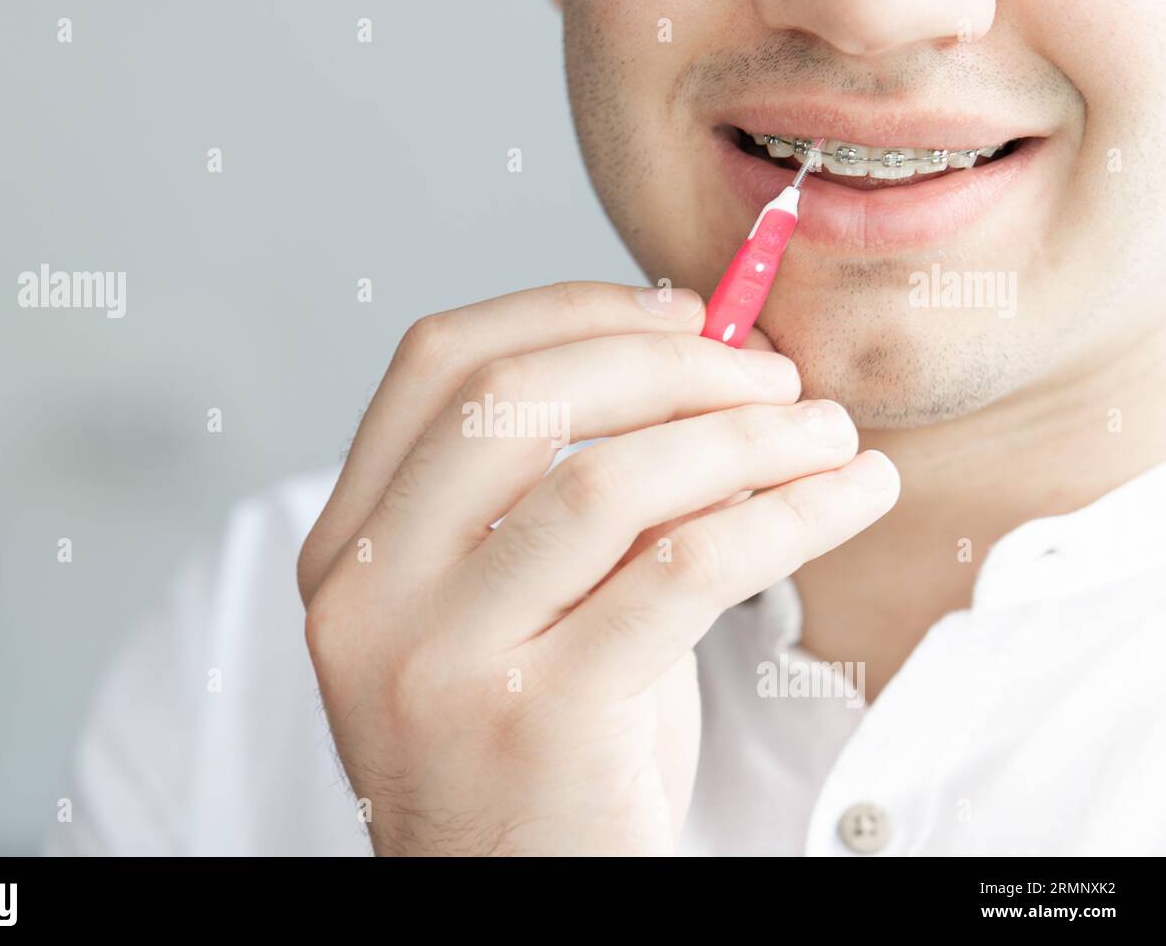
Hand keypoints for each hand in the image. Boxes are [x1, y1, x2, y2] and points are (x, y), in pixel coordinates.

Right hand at [297, 282, 898, 854]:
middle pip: (515, 400)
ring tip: (826, 432)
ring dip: (744, 434)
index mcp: (350, 548)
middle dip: (666, 361)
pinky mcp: (541, 719)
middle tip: (769, 374)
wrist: (518, 902)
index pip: (437, 365)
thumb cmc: (535, 750)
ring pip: (607, 483)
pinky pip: (684, 570)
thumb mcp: (516, 609)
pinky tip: (847, 495)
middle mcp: (370, 595)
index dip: (569, 310)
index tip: (680, 312)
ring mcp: (442, 660)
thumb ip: (572, 495)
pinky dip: (786, 513)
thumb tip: (703, 364)